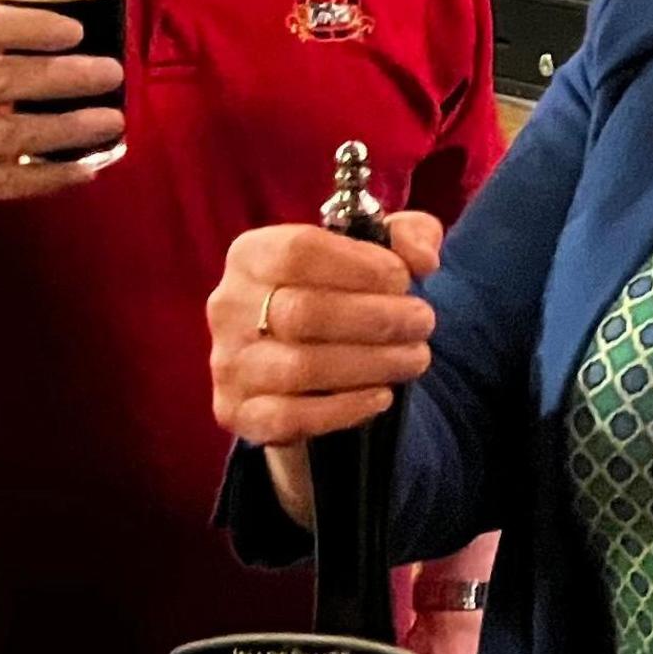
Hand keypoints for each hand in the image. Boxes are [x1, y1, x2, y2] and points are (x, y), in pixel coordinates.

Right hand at [0, 3, 123, 209]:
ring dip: (68, 130)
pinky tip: (88, 168)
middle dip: (64, 77)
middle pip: (2, 82)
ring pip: (10, 136)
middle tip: (111, 72)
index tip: (74, 30)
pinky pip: (5, 182)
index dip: (28, 27)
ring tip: (113, 121)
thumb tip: (48, 25)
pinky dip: (50, 176)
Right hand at [205, 211, 445, 452]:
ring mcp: (230, 362)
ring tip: (415, 358)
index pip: (298, 251)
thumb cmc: (343, 292)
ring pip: (300, 367)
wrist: (307, 356)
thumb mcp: (377, 251)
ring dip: (371, 364)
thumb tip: (423, 258)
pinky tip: (382, 396)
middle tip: (423, 322)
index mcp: (252, 255)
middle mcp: (229, 306)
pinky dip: (343, 409)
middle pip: (304, 312)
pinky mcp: (238, 412)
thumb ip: (408, 236)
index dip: (360, 265)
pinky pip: (288, 417)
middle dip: (378, 319)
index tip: (403, 278)